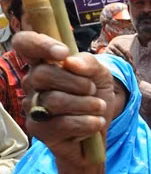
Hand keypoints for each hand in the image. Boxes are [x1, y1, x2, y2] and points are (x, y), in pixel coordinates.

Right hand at [15, 31, 112, 169]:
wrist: (100, 130)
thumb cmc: (95, 98)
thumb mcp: (101, 77)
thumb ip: (90, 64)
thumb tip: (71, 62)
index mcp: (44, 64)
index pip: (25, 43)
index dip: (40, 44)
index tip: (64, 53)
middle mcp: (32, 83)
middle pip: (42, 74)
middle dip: (77, 83)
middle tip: (92, 90)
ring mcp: (32, 106)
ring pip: (54, 100)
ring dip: (87, 104)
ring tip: (99, 107)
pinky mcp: (38, 129)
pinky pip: (63, 124)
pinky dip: (87, 123)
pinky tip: (96, 123)